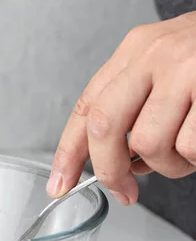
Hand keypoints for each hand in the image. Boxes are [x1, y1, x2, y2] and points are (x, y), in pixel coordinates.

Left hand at [49, 12, 195, 204]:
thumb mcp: (170, 70)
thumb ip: (138, 108)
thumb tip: (118, 164)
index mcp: (136, 50)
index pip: (86, 107)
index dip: (68, 152)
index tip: (59, 184)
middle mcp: (156, 53)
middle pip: (104, 126)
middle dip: (110, 170)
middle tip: (126, 190)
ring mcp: (189, 67)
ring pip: (151, 144)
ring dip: (169, 166)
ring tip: (190, 153)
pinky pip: (191, 146)